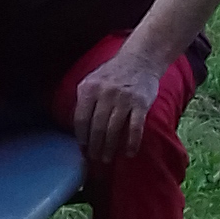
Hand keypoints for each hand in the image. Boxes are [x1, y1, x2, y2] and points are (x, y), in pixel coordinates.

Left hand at [71, 44, 173, 165]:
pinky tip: (129, 153)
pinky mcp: (141, 104)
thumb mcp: (92, 80)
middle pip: (97, 127)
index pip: (81, 119)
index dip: (81, 136)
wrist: (140, 59)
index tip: (83, 147)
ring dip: (110, 148)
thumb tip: (78, 126)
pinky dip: (132, 143)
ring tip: (107, 159)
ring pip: (114, 130)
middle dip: (95, 146)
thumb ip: (84, 99)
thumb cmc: (113, 73)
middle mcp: (105, 94)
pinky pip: (135, 128)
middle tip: (95, 158)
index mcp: (90, 88)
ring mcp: (124, 99)